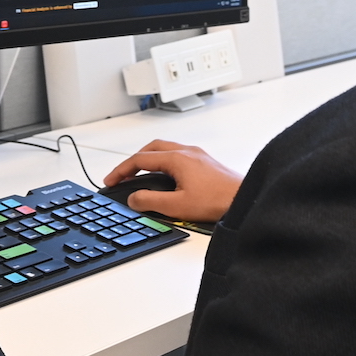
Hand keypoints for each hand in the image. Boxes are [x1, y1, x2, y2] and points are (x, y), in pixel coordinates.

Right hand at [103, 140, 241, 222]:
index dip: (121, 170)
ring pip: (165, 150)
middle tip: (123, 174)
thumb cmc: (217, 200)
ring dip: (149, 160)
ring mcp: (197, 155)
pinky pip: (178, 155)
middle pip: (151, 149)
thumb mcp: (177, 206)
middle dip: (134, 160)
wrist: (244, 199)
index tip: (111, 180)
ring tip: (141, 175)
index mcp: (177, 159)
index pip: (140, 160)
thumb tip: (134, 198)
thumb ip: (150, 201)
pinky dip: (164, 163)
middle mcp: (187, 152)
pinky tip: (165, 177)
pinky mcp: (205, 162)